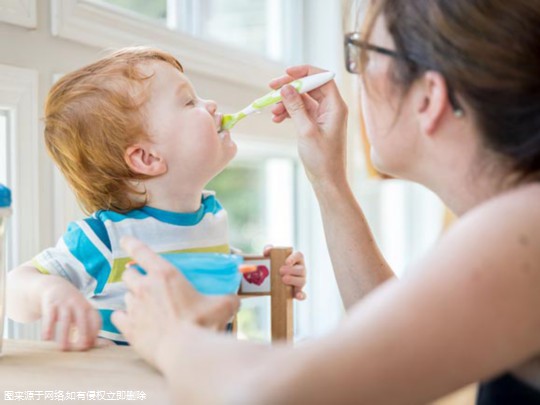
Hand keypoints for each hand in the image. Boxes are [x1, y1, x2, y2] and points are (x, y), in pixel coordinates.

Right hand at [40, 279, 100, 350]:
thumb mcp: (81, 311)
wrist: (52, 285)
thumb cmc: (70, 305)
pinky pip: (49, 316)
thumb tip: (97, 345)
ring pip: (65, 319)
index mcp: (88, 307)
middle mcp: (77, 304)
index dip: (95, 332)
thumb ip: (88, 326)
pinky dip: (48, 327)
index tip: (91, 345)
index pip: (95, 320)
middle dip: (83, 333)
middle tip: (82, 348)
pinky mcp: (50, 303)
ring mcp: (64, 303)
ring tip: (63, 348)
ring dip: (65, 334)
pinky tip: (46, 338)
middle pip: (82, 319)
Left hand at [111, 236, 239, 367]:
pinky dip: (123, 318)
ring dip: (133, 298)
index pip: (142, 252)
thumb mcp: (223, 305)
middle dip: (135, 276)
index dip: (132, 244)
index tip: (126, 240)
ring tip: (145, 306)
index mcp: (165, 274)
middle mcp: (145, 287)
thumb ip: (227, 299)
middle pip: (129, 274)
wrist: (185, 351)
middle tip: (145, 283)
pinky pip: (118, 317)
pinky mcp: (128, 328)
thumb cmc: (202, 323)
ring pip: (125, 296)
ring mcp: (134, 308)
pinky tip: (131, 321)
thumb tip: (234, 300)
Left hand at [263, 246, 306, 299]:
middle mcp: (301, 269)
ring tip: (284, 279)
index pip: (299, 255)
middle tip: (281, 271)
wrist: (272, 279)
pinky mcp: (298, 291)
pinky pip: (303, 294)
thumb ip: (268, 250)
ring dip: (294, 280)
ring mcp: (301, 280)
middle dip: (291, 270)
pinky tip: (298, 296)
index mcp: (296, 259)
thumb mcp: (271, 256)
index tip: (286, 262)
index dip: (294, 258)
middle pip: (301, 269)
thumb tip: (267, 250)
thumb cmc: (274, 264)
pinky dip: (301, 295)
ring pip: (302, 281)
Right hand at [269, 65, 348, 187]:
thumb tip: (286, 88)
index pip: (322, 78)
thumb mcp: (306, 131)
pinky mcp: (315, 124)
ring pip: (302, 99)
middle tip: (271, 88)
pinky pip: (300, 110)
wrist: (327, 179)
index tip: (286, 73)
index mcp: (336, 106)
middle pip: (310, 86)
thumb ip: (296, 107)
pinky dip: (288, 112)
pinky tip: (277, 118)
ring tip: (272, 111)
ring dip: (286, 102)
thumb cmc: (322, 159)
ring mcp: (323, 116)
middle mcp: (331, 108)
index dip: (304, 72)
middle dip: (290, 87)